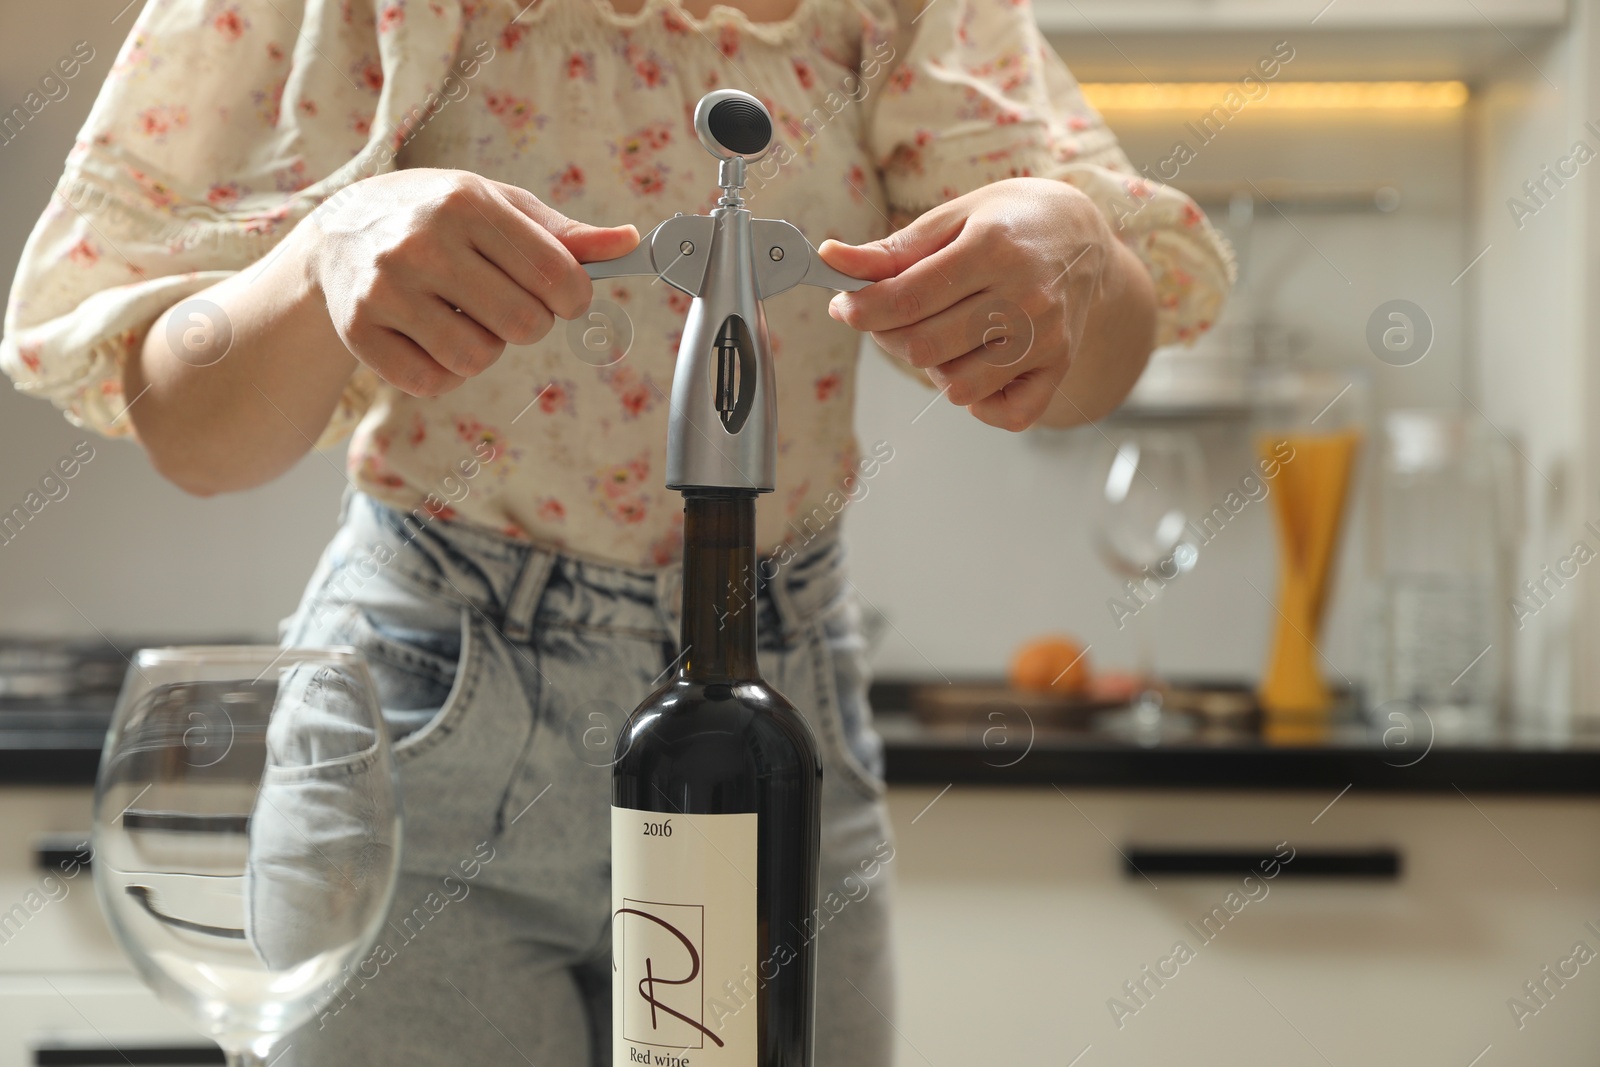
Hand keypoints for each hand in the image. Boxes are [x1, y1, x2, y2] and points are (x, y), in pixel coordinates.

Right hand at [305, 169, 637, 396]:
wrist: (338, 229)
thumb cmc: (438, 216)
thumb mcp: (499, 206)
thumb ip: (565, 235)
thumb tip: (629, 243)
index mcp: (468, 204)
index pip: (559, 279)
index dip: (572, 298)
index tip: (559, 294)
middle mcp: (424, 242)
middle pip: (524, 325)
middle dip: (526, 323)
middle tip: (498, 302)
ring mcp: (386, 288)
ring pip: (477, 359)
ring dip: (483, 349)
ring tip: (460, 315)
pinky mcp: (360, 330)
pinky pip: (431, 383)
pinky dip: (442, 372)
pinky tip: (427, 337)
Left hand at [819, 177, 1123, 430]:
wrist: (1083, 234)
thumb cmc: (1009, 222)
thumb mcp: (951, 218)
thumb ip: (892, 249)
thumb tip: (831, 259)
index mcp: (993, 249)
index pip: (906, 300)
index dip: (861, 309)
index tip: (844, 306)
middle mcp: (1026, 297)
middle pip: (925, 348)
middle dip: (890, 337)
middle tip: (891, 318)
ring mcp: (1047, 338)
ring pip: (958, 387)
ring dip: (935, 368)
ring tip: (944, 334)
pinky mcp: (1060, 367)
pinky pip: (1006, 414)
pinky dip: (981, 402)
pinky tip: (975, 365)